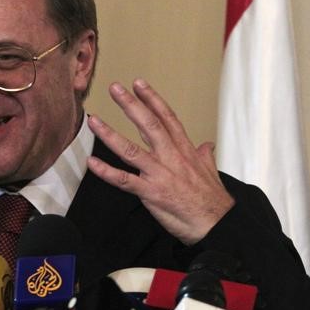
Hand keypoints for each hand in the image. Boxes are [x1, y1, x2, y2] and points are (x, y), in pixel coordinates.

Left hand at [87, 79, 233, 244]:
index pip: (167, 118)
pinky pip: (124, 180)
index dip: (152, 99)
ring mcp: (160, 174)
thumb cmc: (212, 201)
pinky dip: (106, 172)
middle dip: (131, 105)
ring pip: (131, 149)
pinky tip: (92, 162)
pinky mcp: (151, 193)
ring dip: (110, 134)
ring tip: (93, 120)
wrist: (217, 225)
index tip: (139, 84)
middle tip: (115, 88)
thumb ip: (205, 156)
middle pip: (149, 125)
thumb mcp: (211, 171)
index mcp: (184, 150)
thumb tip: (207, 145)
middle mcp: (171, 157)